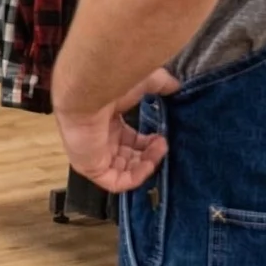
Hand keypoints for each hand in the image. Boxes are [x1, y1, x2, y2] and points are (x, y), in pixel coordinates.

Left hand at [54, 68, 179, 193]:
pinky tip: (149, 164)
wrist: (89, 92)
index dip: (147, 142)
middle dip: (149, 154)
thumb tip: (176, 86)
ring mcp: (94, 155)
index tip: (162, 136)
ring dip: (146, 164)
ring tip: (159, 151)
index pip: (128, 139)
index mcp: (107, 121)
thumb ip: (161, 84)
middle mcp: (99, 139)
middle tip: (163, 144)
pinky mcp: (91, 168)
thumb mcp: (143, 83)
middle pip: (128, 156)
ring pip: (124, 170)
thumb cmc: (111, 85)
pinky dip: (136, 177)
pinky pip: (116, 182)